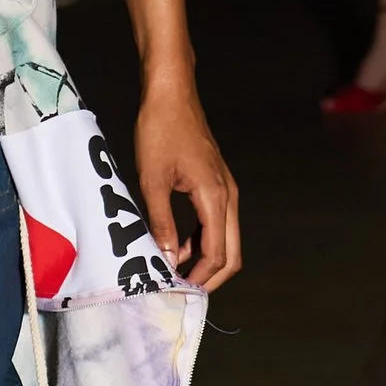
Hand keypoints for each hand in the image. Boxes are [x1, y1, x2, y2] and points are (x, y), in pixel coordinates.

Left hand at [134, 68, 240, 290]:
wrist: (171, 93)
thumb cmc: (160, 130)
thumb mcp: (153, 180)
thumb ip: (162, 222)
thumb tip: (167, 259)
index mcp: (216, 198)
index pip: (218, 254)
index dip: (200, 278)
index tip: (176, 291)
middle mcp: (228, 197)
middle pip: (232, 253)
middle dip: (210, 277)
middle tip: (182, 291)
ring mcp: (225, 189)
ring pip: (225, 238)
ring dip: (205, 259)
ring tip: (175, 272)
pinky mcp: (216, 184)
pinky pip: (216, 222)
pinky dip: (201, 240)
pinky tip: (177, 245)